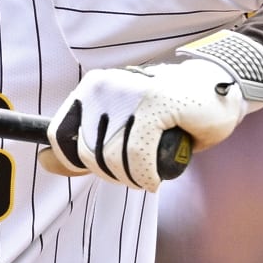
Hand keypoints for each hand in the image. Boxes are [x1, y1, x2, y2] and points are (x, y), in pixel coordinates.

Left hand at [40, 58, 250, 189]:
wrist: (218, 90)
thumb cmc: (167, 113)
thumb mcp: (118, 128)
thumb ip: (82, 145)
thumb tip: (44, 161)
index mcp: (91, 88)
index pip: (59, 136)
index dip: (78, 163)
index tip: (104, 166)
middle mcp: (105, 86)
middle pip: (86, 153)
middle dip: (110, 173)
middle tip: (136, 170)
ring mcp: (129, 93)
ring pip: (111, 158)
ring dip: (132, 177)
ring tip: (150, 168)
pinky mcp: (155, 105)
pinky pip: (137, 157)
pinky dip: (146, 175)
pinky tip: (157, 174)